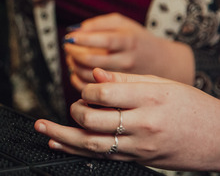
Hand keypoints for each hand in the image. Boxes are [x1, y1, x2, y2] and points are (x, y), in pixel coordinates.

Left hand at [35, 68, 219, 171]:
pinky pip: (101, 156)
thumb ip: (125, 80)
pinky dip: (76, 151)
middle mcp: (142, 124)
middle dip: (74, 111)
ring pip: (91, 144)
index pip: (102, 94)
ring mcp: (140, 146)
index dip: (87, 90)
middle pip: (91, 120)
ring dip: (61, 136)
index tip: (87, 88)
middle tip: (73, 105)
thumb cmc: (193, 107)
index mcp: (148, 98)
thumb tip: (96, 75)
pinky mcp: (139, 160)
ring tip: (42, 128)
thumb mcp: (162, 84)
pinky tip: (58, 145)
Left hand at [63, 13, 193, 90]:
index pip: (104, 40)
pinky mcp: (120, 91)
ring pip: (90, 76)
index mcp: (129, 41)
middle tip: (68, 47)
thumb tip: (75, 31)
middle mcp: (127, 60)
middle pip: (93, 60)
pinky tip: (77, 73)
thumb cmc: (136, 40)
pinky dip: (78, 82)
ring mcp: (125, 78)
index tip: (69, 37)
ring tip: (72, 59)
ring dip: (74, 67)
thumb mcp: (122, 24)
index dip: (83, 39)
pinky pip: (93, 90)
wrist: (162, 62)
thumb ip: (98, 24)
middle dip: (73, 53)